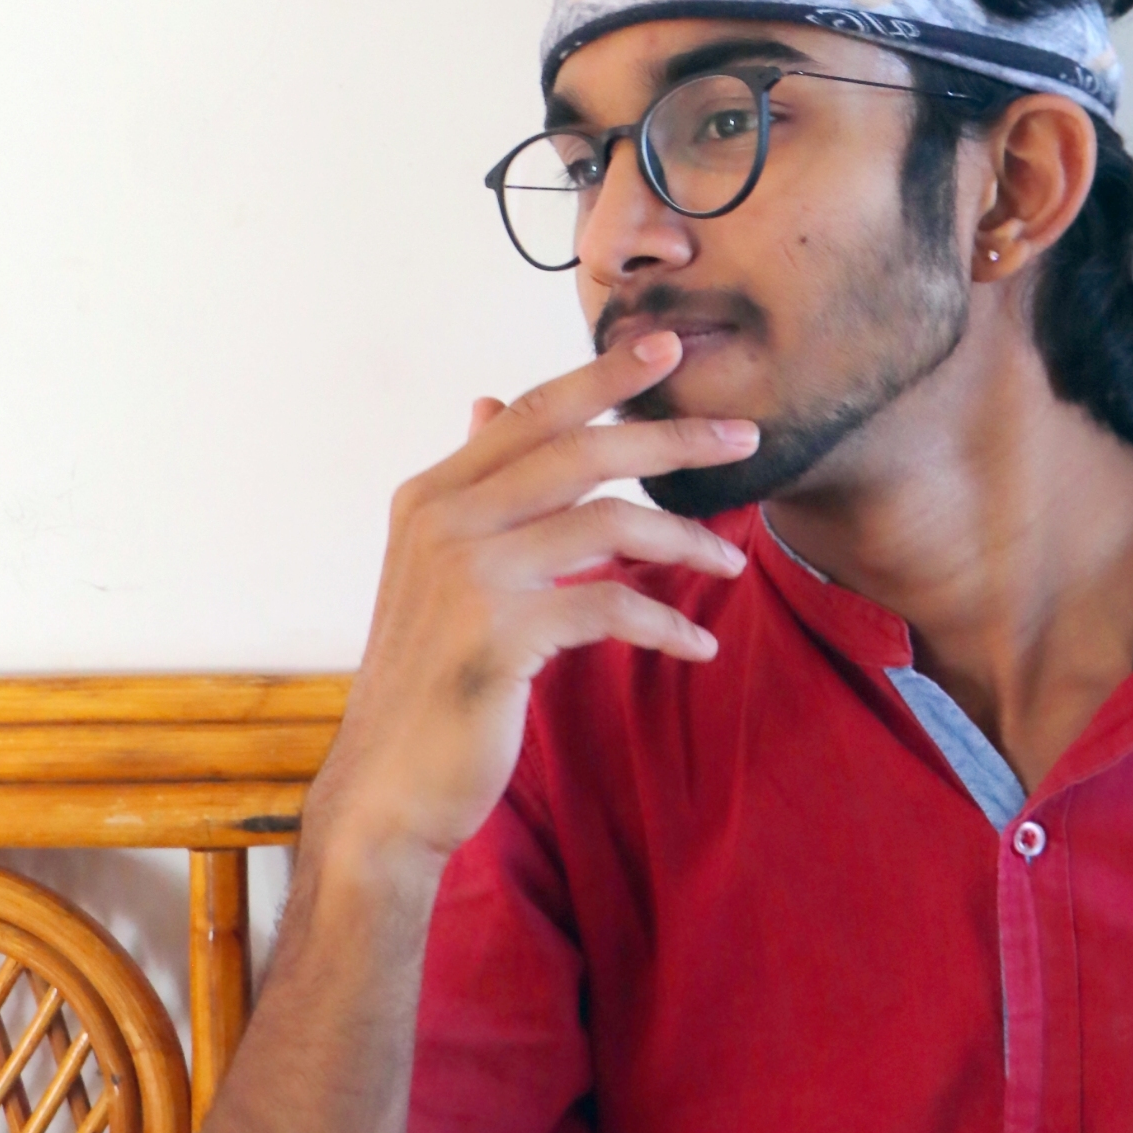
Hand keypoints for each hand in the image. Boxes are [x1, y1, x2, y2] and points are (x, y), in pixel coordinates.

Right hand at [302, 332, 757, 864]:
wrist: (387, 783)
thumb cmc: (429, 677)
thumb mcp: (439, 569)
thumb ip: (474, 489)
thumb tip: (487, 403)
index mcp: (432, 496)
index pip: (532, 414)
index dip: (603, 377)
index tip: (669, 348)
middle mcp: (444, 522)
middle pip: (581, 451)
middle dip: (674, 437)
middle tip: (745, 436)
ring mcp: (468, 577)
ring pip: (609, 524)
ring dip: (686, 540)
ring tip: (732, 560)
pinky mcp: (499, 638)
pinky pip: (610, 607)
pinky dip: (665, 624)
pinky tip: (697, 644)